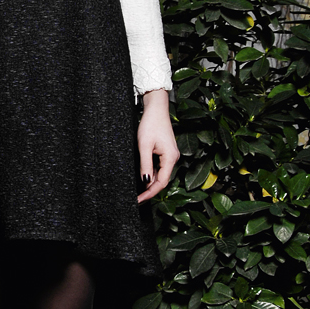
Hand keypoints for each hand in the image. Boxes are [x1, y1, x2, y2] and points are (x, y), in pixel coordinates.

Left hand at [137, 88, 178, 202]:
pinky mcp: (166, 152)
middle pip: (162, 180)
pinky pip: (160, 168)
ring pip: (160, 175)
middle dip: (149, 191)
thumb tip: (145, 181)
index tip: (139, 200)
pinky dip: (151, 174)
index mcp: (170, 158)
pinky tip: (143, 178)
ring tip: (138, 192)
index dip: (150, 193)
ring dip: (150, 183)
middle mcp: (173, 158)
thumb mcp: (144, 146)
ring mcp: (170, 156)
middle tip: (136, 199)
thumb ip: (145, 164)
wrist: (156, 109)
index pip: (161, 182)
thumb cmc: (151, 124)